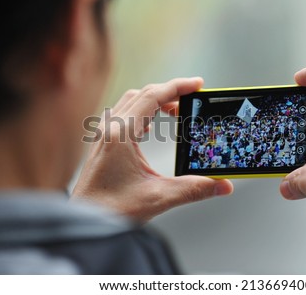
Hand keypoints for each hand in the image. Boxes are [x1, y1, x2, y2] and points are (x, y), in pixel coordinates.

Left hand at [72, 77, 232, 222]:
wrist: (83, 221)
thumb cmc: (110, 210)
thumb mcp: (158, 198)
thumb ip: (194, 189)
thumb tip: (222, 186)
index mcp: (121, 135)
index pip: (153, 97)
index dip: (178, 87)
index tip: (198, 84)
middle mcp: (110, 129)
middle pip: (143, 94)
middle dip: (170, 92)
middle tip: (192, 98)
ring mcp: (103, 135)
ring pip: (132, 102)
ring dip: (155, 100)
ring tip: (176, 110)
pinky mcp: (103, 143)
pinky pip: (124, 115)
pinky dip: (142, 111)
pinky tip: (151, 127)